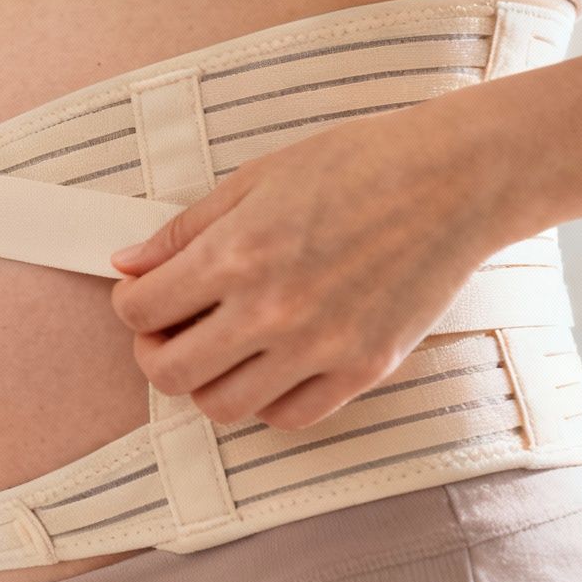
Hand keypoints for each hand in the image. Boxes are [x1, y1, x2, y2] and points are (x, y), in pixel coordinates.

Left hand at [106, 105, 517, 430]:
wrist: (453, 179)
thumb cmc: (357, 164)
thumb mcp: (255, 179)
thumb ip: (184, 230)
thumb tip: (128, 263)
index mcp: (236, 255)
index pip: (141, 311)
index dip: (129, 304)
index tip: (142, 296)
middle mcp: (272, 311)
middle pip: (171, 374)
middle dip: (155, 353)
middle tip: (169, 331)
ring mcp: (320, 347)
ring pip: (224, 408)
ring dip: (208, 382)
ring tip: (220, 348)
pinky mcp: (364, 370)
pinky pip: (290, 417)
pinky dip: (267, 399)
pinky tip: (270, 363)